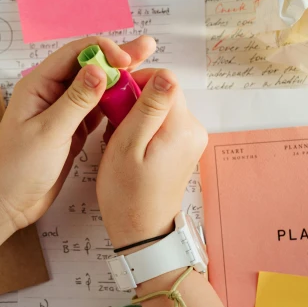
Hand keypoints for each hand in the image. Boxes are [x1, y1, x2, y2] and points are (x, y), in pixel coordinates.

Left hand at [0, 35, 155, 243]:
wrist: (3, 203)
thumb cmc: (16, 168)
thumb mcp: (49, 132)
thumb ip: (76, 101)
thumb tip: (100, 69)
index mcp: (38, 84)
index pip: (75, 53)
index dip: (104, 51)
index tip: (128, 61)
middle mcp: (51, 92)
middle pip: (89, 66)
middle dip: (118, 57)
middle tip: (148, 47)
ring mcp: (62, 110)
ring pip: (96, 87)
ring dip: (120, 79)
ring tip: (147, 70)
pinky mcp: (71, 129)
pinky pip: (97, 109)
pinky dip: (115, 103)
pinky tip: (133, 100)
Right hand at [97, 68, 207, 249]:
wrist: (142, 231)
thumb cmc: (127, 193)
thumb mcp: (128, 146)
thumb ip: (147, 108)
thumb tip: (165, 76)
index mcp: (181, 127)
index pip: (164, 80)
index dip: (136, 84)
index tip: (115, 101)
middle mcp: (194, 129)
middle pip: (163, 93)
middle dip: (134, 102)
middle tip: (113, 126)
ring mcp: (191, 139)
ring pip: (160, 107)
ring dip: (137, 116)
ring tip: (120, 141)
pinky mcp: (184, 147)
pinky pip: (162, 123)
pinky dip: (144, 128)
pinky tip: (130, 147)